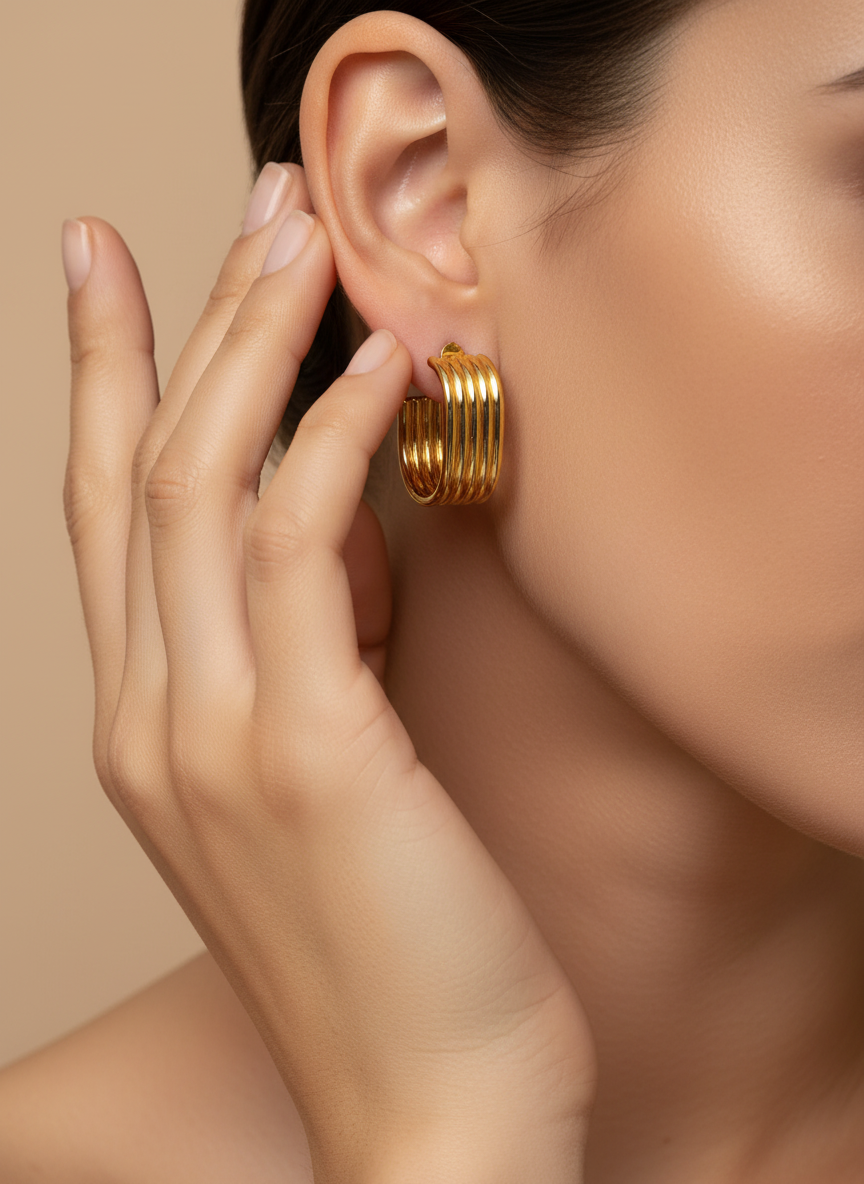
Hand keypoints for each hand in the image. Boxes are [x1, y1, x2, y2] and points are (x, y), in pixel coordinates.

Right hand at [62, 165, 595, 1182]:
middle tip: (237, 215)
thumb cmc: (388, 947)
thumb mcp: (317, 784)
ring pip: (203, 489)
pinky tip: (375, 365)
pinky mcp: (307, 750)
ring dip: (249, 346)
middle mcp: (152, 717)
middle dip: (181, 323)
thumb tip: (340, 528)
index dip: (105, 381)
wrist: (428, 1109)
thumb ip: (300, 656)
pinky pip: (302, 550)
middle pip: (143, 473)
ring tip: (296, 240)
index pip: (108, 516)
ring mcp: (213, 733)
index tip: (109, 273)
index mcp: (147, 725)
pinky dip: (331, 442)